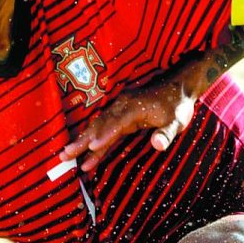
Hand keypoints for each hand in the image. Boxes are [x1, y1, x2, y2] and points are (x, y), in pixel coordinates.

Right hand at [56, 70, 195, 173]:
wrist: (177, 87)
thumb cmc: (178, 106)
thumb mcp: (177, 122)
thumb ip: (166, 134)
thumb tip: (158, 145)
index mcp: (135, 108)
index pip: (117, 124)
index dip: (104, 136)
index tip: (91, 148)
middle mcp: (123, 106)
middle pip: (100, 125)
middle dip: (82, 141)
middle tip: (65, 155)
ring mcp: (119, 108)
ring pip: (97, 126)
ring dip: (82, 140)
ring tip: (66, 155)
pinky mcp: (119, 112)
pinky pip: (103, 126)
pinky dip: (92, 137)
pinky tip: (84, 149)